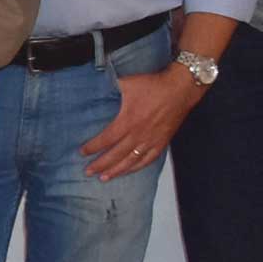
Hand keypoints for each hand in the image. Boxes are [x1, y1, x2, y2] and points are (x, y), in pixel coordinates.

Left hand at [76, 63, 200, 181]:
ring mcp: (151, 141)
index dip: (93, 148)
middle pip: (115, 155)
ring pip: (131, 161)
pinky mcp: (162, 142)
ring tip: (104, 178)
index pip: (106, 140)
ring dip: (116, 171)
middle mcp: (138, 135)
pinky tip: (129, 171)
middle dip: (100, 165)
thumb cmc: (154, 86)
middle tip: (88, 171)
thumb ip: (111, 88)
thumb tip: (96, 86)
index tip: (82, 152)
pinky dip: (137, 167)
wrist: (180, 89)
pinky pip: (147, 160)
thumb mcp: (127, 84)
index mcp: (127, 121)